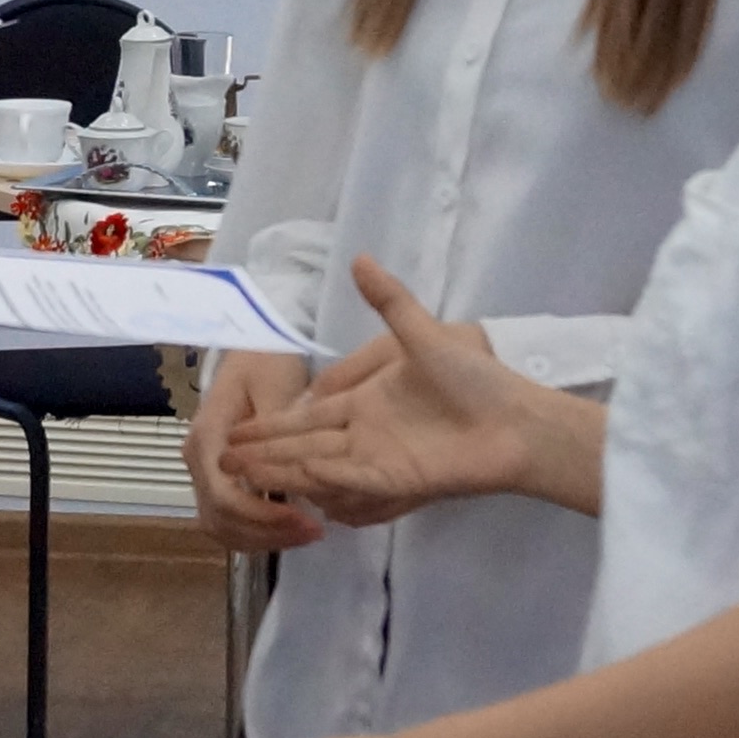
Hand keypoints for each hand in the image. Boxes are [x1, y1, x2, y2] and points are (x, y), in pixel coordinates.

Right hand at [184, 345, 318, 550]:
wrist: (253, 351)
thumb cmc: (267, 362)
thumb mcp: (276, 385)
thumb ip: (276, 432)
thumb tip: (285, 477)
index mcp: (208, 437)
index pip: (224, 496)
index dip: (262, 516)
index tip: (305, 518)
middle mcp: (198, 460)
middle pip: (221, 519)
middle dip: (266, 533)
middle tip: (313, 532)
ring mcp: (204, 472)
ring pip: (221, 527)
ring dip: (261, 539)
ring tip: (305, 534)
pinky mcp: (217, 479)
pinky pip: (227, 520)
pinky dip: (256, 533)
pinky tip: (290, 527)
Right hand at [226, 258, 583, 522]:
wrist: (517, 418)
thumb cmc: (476, 378)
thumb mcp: (424, 333)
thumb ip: (388, 301)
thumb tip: (359, 258)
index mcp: (365, 404)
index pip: (308, 415)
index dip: (272, 424)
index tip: (236, 430)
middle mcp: (365, 435)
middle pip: (302, 445)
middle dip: (262, 451)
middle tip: (222, 458)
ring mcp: (379, 460)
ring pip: (318, 466)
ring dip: (280, 470)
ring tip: (240, 473)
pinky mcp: (399, 479)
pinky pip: (352, 479)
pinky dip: (323, 479)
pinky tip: (293, 476)